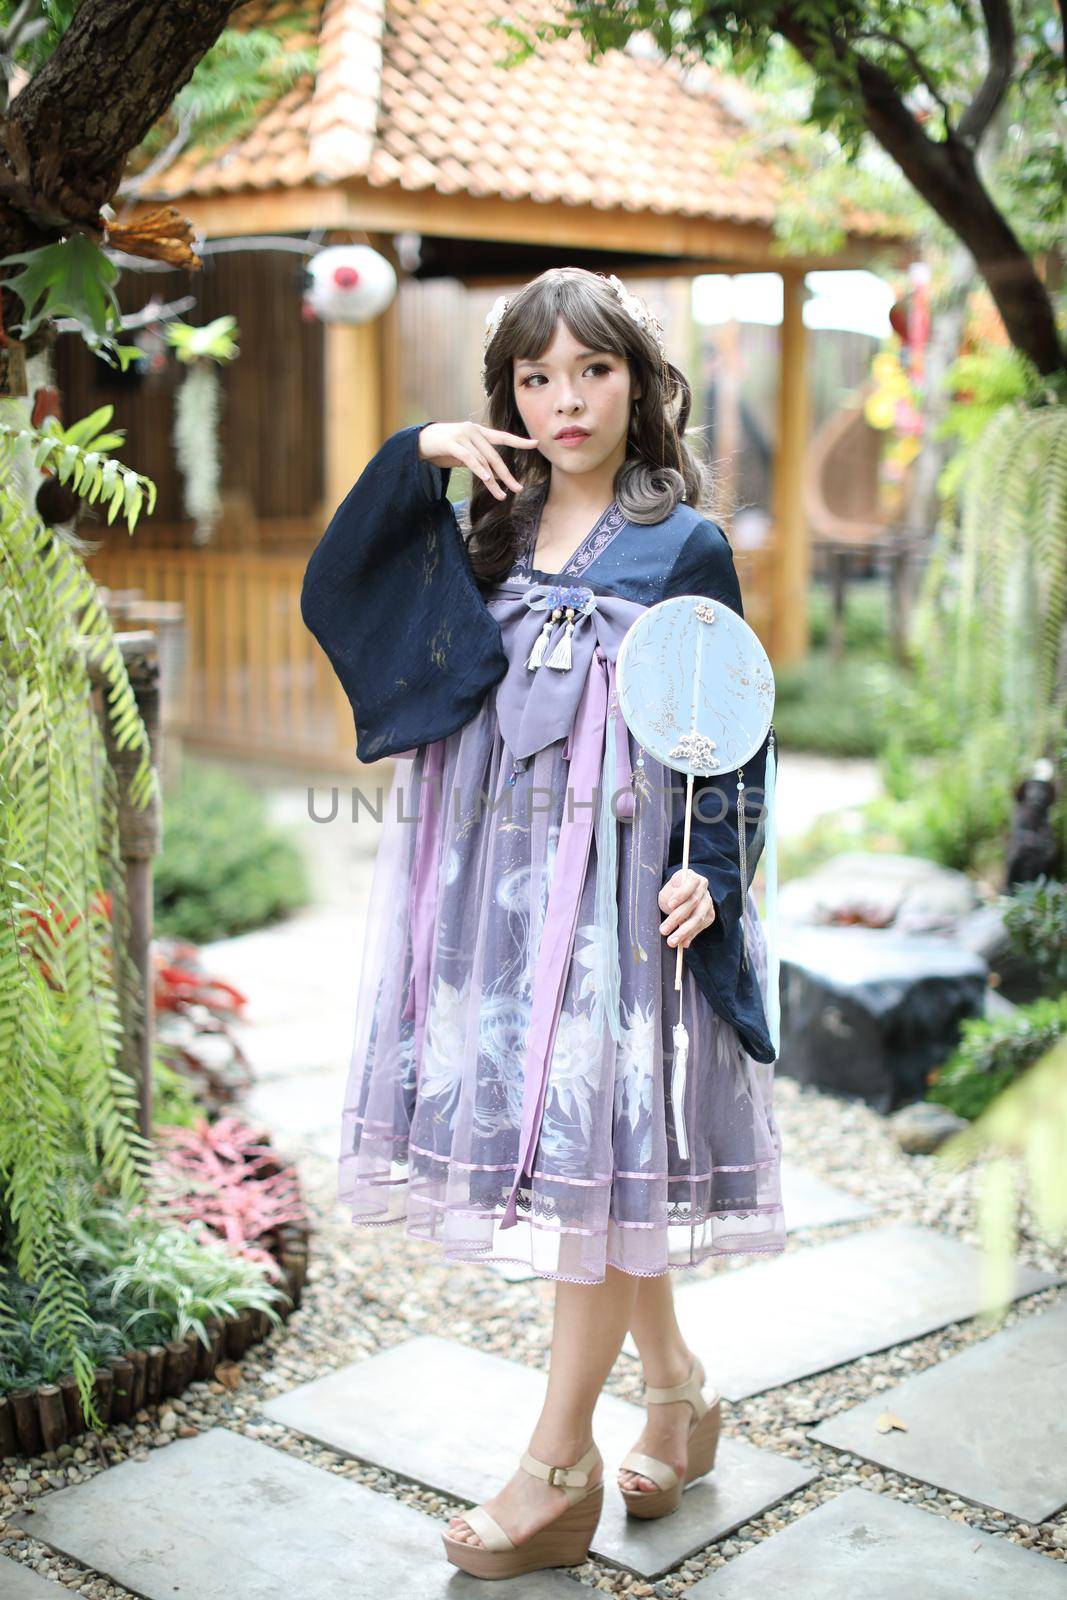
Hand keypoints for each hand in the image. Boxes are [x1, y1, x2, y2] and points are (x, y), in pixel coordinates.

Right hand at [418, 421, 538, 500]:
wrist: (419, 440)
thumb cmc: (443, 447)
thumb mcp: (464, 452)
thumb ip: (479, 459)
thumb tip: (494, 475)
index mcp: (479, 432)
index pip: (502, 436)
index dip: (519, 441)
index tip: (536, 443)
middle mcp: (473, 431)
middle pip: (495, 455)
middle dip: (507, 474)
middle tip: (518, 488)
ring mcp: (462, 435)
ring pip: (483, 461)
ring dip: (493, 480)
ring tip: (501, 495)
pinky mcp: (451, 442)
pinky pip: (469, 458)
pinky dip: (479, 469)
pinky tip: (487, 480)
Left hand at [658, 868, 715, 948]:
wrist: (684, 897)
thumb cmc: (673, 892)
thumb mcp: (668, 889)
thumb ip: (669, 895)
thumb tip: (671, 906)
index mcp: (693, 878)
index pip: (690, 884)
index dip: (680, 895)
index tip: (669, 904)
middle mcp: (704, 890)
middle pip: (693, 903)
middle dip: (677, 918)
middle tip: (663, 930)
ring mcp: (708, 903)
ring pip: (698, 918)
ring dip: (684, 931)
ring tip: (672, 941)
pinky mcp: (709, 916)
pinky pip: (700, 927)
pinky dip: (691, 935)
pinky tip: (683, 943)